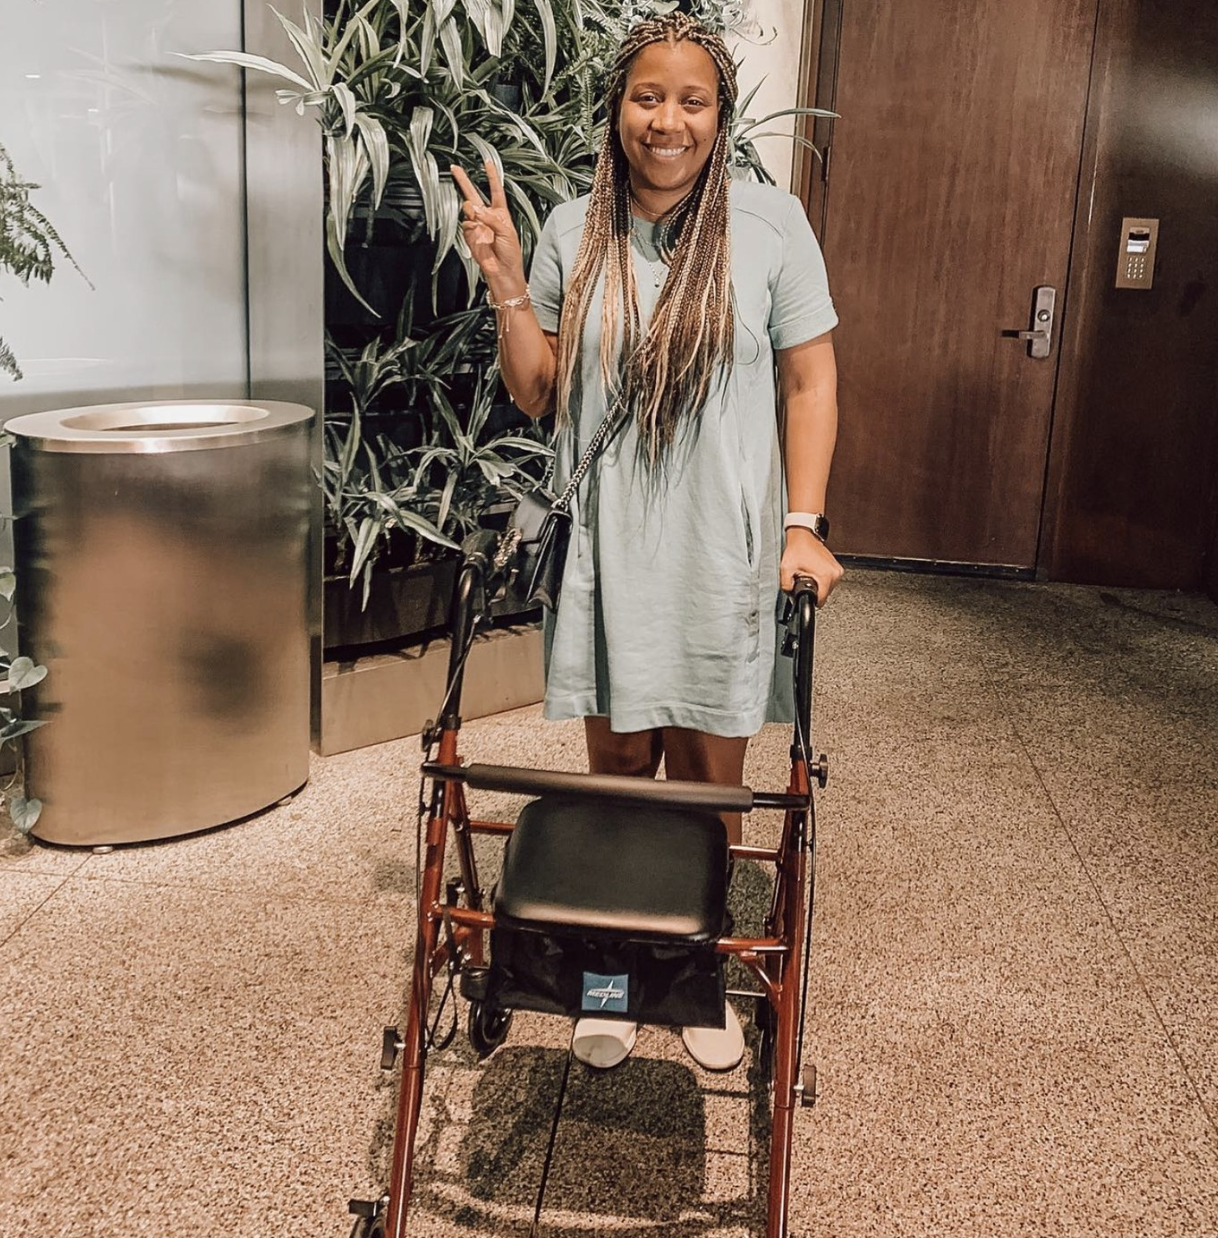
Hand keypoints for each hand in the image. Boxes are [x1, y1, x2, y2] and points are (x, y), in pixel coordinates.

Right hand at [451, 160, 524, 287]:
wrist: (503, 271)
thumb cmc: (511, 254)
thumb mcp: (506, 231)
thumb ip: (491, 218)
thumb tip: (475, 209)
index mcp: (501, 213)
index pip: (495, 190)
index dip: (492, 176)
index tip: (487, 163)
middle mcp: (488, 217)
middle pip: (474, 194)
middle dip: (464, 181)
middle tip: (455, 169)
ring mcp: (477, 225)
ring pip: (468, 208)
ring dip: (472, 209)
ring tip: (477, 216)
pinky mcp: (470, 235)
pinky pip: (466, 223)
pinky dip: (470, 225)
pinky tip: (476, 231)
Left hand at [780, 527, 842, 605]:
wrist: (803, 536)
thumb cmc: (797, 549)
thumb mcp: (786, 569)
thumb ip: (786, 586)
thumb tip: (791, 595)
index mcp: (826, 576)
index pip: (821, 600)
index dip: (810, 599)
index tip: (805, 593)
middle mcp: (835, 573)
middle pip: (825, 594)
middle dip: (814, 590)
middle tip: (805, 578)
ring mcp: (837, 570)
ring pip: (828, 588)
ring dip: (818, 585)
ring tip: (810, 573)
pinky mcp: (837, 567)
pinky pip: (830, 580)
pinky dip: (822, 579)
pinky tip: (814, 571)